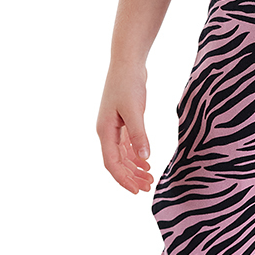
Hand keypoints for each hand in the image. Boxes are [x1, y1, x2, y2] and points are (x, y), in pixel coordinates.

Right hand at [97, 63, 153, 193]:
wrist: (127, 63)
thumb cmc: (128, 84)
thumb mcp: (134, 110)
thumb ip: (139, 134)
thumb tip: (145, 158)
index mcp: (105, 131)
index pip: (112, 163)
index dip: (123, 179)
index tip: (137, 191)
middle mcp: (106, 131)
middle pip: (117, 162)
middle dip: (131, 177)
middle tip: (148, 187)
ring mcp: (113, 126)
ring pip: (122, 155)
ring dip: (134, 167)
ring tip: (150, 178)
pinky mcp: (122, 120)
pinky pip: (127, 144)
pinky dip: (136, 154)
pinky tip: (146, 161)